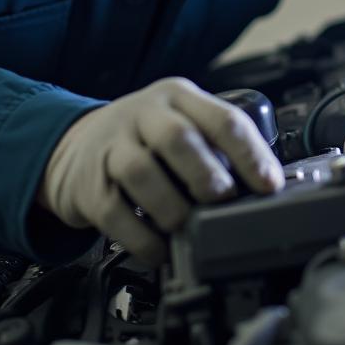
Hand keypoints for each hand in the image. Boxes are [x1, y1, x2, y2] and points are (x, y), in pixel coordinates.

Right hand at [36, 77, 284, 262]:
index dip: (250, 153)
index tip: (268, 184)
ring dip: (172, 206)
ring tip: (189, 226)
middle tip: (223, 198)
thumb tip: (262, 186)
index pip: (221, 117)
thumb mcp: (181, 121)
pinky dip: (142, 238)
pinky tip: (160, 248)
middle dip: (206, 173)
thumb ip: (215, 145)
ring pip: (141, 171)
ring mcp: (113, 146)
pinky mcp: (89, 184)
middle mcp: (145, 114)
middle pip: (177, 137)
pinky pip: (115, 212)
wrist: (75, 147)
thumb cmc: (144, 138)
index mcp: (178, 96)